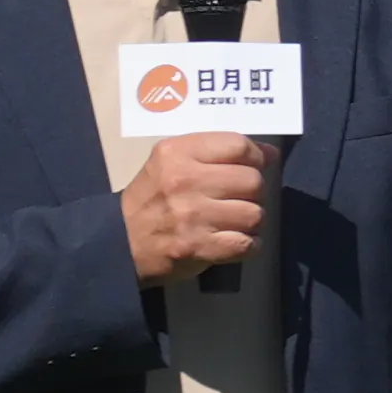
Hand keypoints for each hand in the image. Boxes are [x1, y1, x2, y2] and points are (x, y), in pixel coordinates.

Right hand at [120, 131, 267, 286]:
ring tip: (235, 221)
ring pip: (254, 214)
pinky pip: (247, 244)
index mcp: (177, 153)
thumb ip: (214, 152)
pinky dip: (248, 245)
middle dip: (254, 191)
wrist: (121, 240)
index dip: (256, 156)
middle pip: (252, 181)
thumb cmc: (152, 197)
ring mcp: (193, 216)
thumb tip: (269, 153)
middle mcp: (185, 181)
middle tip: (239, 197)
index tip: (256, 165)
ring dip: (251, 220)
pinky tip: (235, 241)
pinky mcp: (199, 247)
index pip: (238, 145)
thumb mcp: (170, 161)